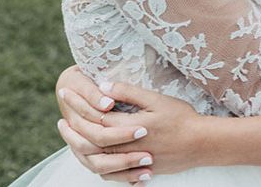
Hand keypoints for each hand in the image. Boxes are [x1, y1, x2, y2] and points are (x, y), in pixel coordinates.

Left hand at [56, 74, 205, 181]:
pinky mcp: (137, 172)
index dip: (79, 104)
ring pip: (96, 160)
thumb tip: (104, 86)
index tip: (66, 93)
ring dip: (79, 148)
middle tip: (60, 116)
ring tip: (70, 137)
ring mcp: (130, 163)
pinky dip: (95, 165)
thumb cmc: (180, 118)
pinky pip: (109, 174)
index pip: (95, 117)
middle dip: (73, 127)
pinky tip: (90, 156)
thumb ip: (129, 93)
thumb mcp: (156, 99)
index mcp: (129, 128)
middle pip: (90, 141)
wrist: (200, 144)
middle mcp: (126, 148)